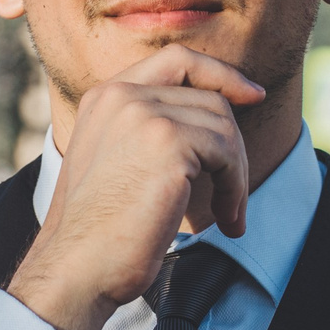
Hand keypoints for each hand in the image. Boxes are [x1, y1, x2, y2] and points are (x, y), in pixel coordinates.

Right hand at [9, 46, 264, 329]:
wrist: (78, 267)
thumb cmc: (97, 234)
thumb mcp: (115, 166)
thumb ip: (146, 134)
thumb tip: (210, 127)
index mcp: (103, 98)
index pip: (175, 61)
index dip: (218, 73)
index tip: (251, 94)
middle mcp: (120, 96)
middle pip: (208, 96)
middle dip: (233, 143)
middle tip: (237, 189)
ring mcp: (143, 114)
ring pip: (223, 124)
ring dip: (236, 175)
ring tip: (229, 215)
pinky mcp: (168, 140)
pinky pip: (227, 151)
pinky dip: (236, 188)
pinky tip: (227, 222)